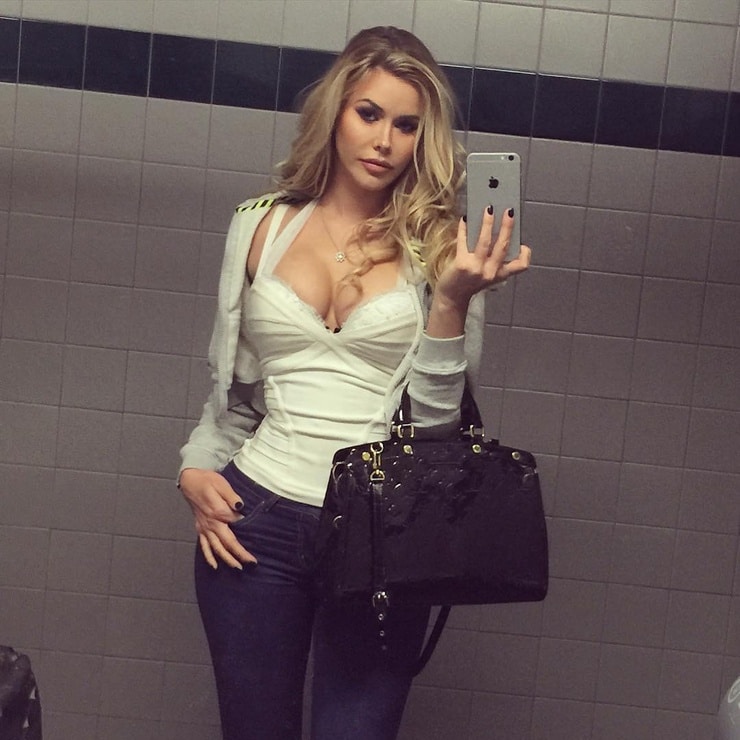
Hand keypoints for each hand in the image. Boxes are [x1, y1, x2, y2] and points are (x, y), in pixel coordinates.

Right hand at [178, 468, 256, 568]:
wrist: (190, 481)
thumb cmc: (207, 481)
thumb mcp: (222, 484)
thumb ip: (232, 497)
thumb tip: (240, 507)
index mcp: (218, 512)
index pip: (236, 523)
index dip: (247, 528)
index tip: (257, 533)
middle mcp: (210, 523)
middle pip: (227, 542)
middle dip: (239, 554)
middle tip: (251, 563)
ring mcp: (204, 527)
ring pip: (216, 547)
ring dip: (227, 559)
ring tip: (238, 567)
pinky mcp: (200, 528)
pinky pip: (204, 546)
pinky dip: (209, 557)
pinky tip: (215, 565)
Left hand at [427, 207, 530, 337]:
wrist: (450, 297)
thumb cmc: (468, 282)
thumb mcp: (486, 274)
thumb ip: (492, 259)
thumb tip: (494, 230)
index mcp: (499, 274)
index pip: (521, 266)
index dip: (525, 254)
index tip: (523, 243)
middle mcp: (490, 272)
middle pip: (503, 246)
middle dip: (507, 226)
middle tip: (509, 210)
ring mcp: (476, 269)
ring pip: (485, 242)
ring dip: (487, 223)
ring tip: (488, 210)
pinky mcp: (462, 265)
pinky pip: (464, 242)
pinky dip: (464, 229)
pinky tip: (465, 219)